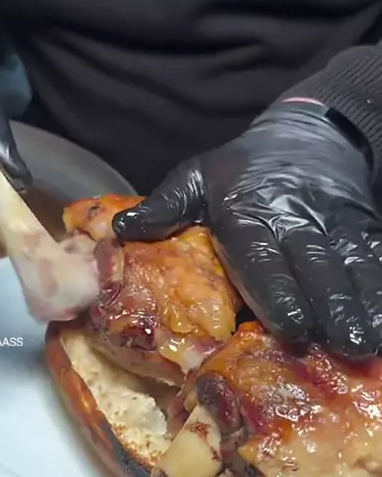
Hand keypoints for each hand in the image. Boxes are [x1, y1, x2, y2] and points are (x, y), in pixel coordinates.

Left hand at [113, 102, 381, 358]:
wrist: (307, 133)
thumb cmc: (240, 169)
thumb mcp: (196, 178)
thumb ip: (165, 207)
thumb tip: (121, 229)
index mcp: (248, 214)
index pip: (263, 257)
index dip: (278, 291)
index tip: (292, 325)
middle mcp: (295, 220)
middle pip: (315, 267)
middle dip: (332, 306)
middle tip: (348, 344)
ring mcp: (334, 223)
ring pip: (351, 264)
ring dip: (364, 302)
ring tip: (372, 339)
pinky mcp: (362, 224)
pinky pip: (375, 254)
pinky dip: (381, 284)